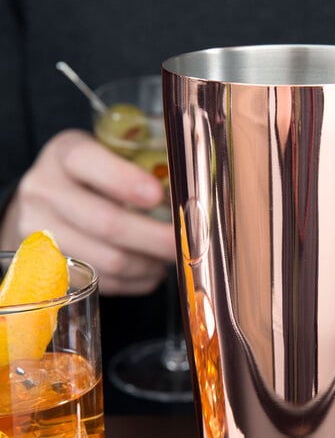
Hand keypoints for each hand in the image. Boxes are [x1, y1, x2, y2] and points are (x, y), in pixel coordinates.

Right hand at [0, 129, 174, 294]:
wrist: (47, 209)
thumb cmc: (95, 181)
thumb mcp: (109, 159)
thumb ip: (142, 171)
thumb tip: (190, 198)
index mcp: (64, 154)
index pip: (87, 162)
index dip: (125, 180)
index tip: (158, 195)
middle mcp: (44, 190)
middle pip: (106, 222)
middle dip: (156, 237)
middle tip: (189, 243)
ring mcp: (40, 233)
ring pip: (108, 260)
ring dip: (150, 264)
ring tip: (170, 258)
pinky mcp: (50, 269)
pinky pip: (104, 283)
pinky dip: (137, 281)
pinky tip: (151, 271)